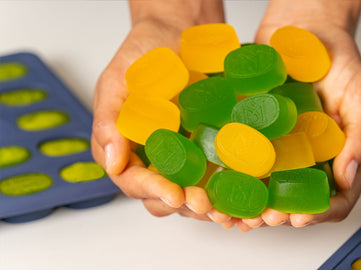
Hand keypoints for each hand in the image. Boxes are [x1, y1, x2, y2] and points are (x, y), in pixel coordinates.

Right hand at [91, 0, 231, 225]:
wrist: (176, 34)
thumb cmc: (141, 55)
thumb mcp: (116, 82)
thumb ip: (109, 121)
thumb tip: (112, 162)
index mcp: (126, 150)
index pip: (134, 181)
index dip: (152, 191)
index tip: (173, 193)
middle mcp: (154, 159)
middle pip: (164, 197)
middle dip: (185, 204)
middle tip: (205, 204)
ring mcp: (183, 157)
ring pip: (191, 194)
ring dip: (208, 206)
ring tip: (224, 209)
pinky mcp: (209, 149)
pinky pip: (217, 176)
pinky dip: (228, 191)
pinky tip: (243, 197)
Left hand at [240, 0, 360, 228]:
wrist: (304, 27)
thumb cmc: (338, 60)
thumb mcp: (360, 96)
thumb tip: (348, 178)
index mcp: (339, 155)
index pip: (336, 197)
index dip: (318, 214)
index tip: (296, 218)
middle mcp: (310, 156)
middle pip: (296, 199)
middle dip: (277, 216)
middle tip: (259, 219)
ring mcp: (282, 146)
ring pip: (267, 187)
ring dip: (251, 205)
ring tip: (235, 212)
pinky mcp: (256, 131)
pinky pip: (244, 159)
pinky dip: (233, 177)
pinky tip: (220, 185)